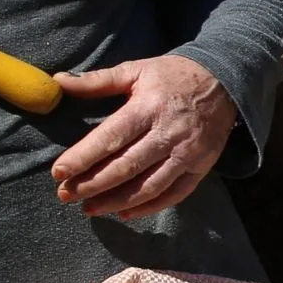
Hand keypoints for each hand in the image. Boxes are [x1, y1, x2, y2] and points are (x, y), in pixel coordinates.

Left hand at [50, 56, 237, 219]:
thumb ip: (97, 81)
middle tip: (65, 195)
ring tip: (89, 209)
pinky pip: (174, 194)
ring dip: (116, 201)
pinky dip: (149, 207)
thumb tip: (57, 81)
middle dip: (92, 184)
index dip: (83, 157)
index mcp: (149, 108)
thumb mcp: (136, 70)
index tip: (58, 172)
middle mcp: (169, 133)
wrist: (225, 81)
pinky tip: (125, 212)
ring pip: (149, 186)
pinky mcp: (202, 166)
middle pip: (126, 166)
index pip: (111, 137)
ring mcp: (188, 153)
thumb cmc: (172, 76)